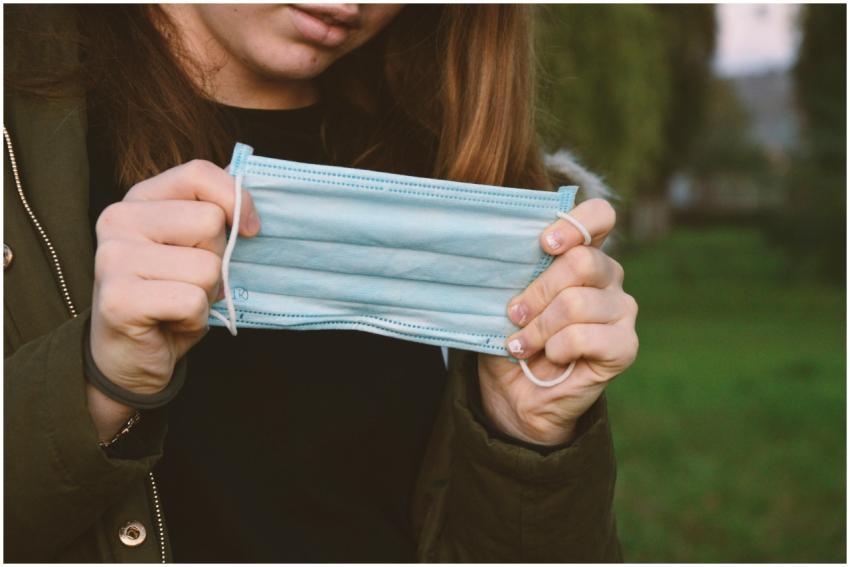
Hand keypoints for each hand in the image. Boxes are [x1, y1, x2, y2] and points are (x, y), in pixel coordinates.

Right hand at [87, 160, 259, 437]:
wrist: (130, 356)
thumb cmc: (170, 297)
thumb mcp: (195, 248)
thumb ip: (215, 219)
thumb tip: (250, 213)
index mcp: (139, 199)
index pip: (198, 173)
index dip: (236, 199)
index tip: (251, 231)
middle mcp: (117, 219)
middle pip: (210, 222)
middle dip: (217, 260)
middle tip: (189, 281)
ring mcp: (113, 258)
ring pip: (207, 267)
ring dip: (206, 294)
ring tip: (178, 303)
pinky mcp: (119, 298)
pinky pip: (193, 300)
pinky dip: (194, 319)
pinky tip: (170, 322)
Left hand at [478, 199, 637, 445]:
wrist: (515, 394)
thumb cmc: (512, 337)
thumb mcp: (506, 298)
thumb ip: (516, 271)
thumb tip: (503, 250)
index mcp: (583, 254)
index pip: (600, 216)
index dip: (575, 223)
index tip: (544, 244)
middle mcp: (609, 276)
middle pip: (582, 262)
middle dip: (537, 292)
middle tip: (514, 315)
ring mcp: (622, 311)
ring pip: (577, 302)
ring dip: (539, 328)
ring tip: (521, 345)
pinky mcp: (625, 346)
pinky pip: (585, 336)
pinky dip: (557, 348)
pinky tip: (551, 357)